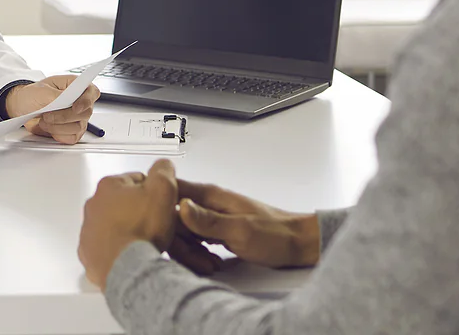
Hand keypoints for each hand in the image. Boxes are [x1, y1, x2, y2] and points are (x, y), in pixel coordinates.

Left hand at [4, 75, 100, 143]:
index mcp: (74, 86)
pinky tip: (50, 128)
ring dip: (58, 127)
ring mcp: (77, 118)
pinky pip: (72, 137)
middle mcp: (79, 102)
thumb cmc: (32, 95)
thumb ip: (56, 96)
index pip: (92, 92)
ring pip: (78, 127)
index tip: (75, 107)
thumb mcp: (40, 91)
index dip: (87, 100)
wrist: (22, 108)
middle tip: (47, 115)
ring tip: (44, 121)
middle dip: (64, 117)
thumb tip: (68, 100)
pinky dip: (59, 135)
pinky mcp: (71, 131)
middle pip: (85, 113)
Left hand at [77, 158, 178, 289]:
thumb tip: (163, 166)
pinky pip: (104, 247)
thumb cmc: (143, 230)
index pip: (136, 179)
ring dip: (126, 229)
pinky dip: (116, 249)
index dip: (154, 190)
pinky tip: (131, 254)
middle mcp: (93, 205)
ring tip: (144, 240)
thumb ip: (163, 171)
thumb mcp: (163, 190)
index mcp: (109, 186)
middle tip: (156, 222)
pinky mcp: (88, 253)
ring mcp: (88, 230)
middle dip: (138, 209)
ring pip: (112, 224)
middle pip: (122, 202)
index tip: (162, 202)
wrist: (129, 267)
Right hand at [175, 178, 320, 268]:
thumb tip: (179, 207)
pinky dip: (198, 254)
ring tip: (207, 265)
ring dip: (189, 251)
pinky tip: (210, 264)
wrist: (300, 244)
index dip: (159, 210)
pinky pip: (196, 240)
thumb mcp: (241, 230)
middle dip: (178, 241)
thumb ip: (208, 220)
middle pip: (173, 217)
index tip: (163, 231)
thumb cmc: (276, 235)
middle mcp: (207, 203)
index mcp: (210, 195)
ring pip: (183, 231)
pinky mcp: (217, 231)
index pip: (170, 193)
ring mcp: (212, 218)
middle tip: (195, 260)